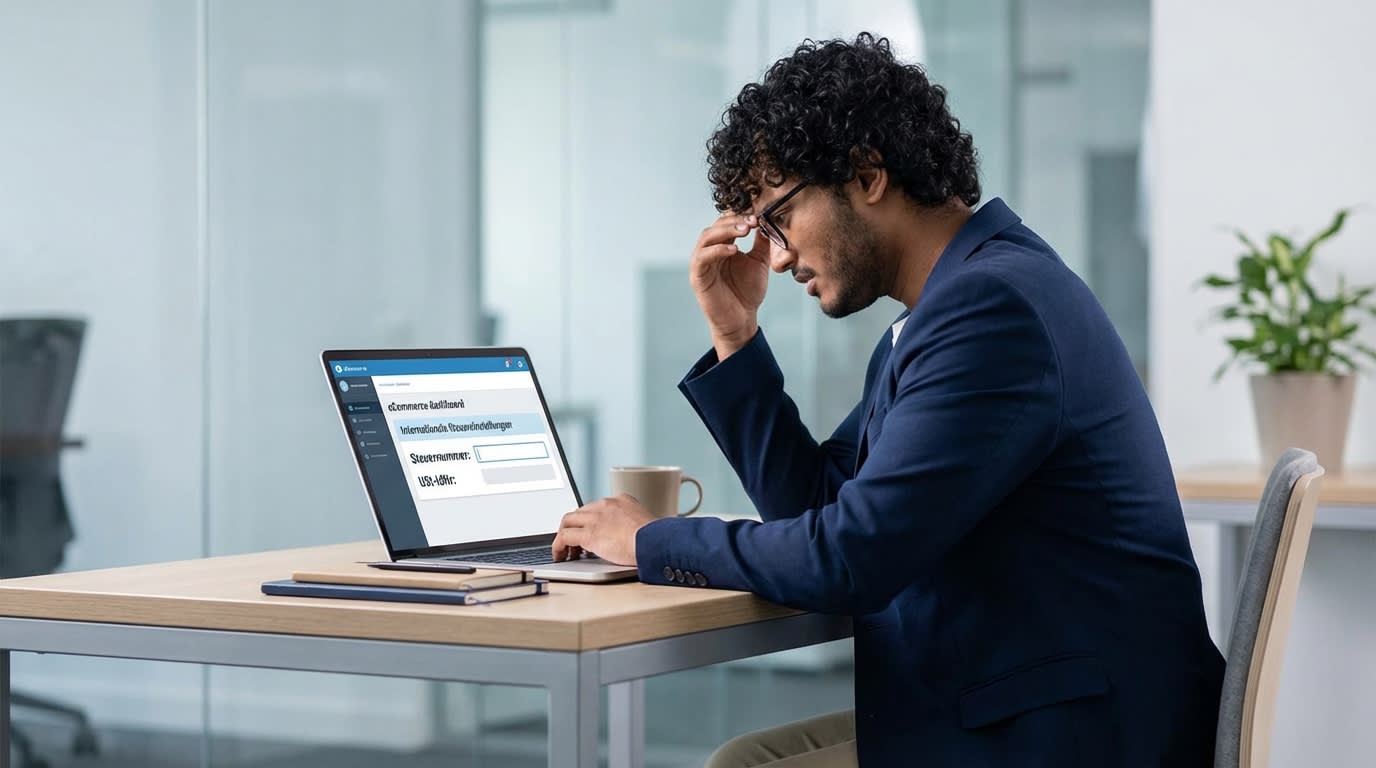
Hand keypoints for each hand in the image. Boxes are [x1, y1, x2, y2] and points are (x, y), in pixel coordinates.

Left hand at [551, 494, 656, 565]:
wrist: (656, 543)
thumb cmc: (657, 539)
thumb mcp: (645, 526)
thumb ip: (632, 527)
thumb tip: (627, 539)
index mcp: (621, 500)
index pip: (596, 507)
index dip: (589, 521)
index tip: (588, 532)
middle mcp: (606, 505)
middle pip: (580, 512)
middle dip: (574, 527)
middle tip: (574, 544)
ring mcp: (596, 518)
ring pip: (568, 521)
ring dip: (563, 535)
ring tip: (565, 551)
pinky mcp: (589, 534)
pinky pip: (564, 537)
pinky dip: (558, 546)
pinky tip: (560, 555)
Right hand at [691, 213, 771, 359]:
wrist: (742, 319)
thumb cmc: (747, 292)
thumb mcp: (758, 262)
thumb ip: (761, 243)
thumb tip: (767, 221)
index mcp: (722, 245)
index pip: (727, 222)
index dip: (741, 215)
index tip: (759, 215)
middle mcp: (709, 251)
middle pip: (716, 225)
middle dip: (735, 220)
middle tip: (753, 220)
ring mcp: (701, 263)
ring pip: (707, 237)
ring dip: (726, 230)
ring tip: (745, 230)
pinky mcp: (697, 277)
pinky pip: (702, 258)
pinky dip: (716, 250)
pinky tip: (733, 250)